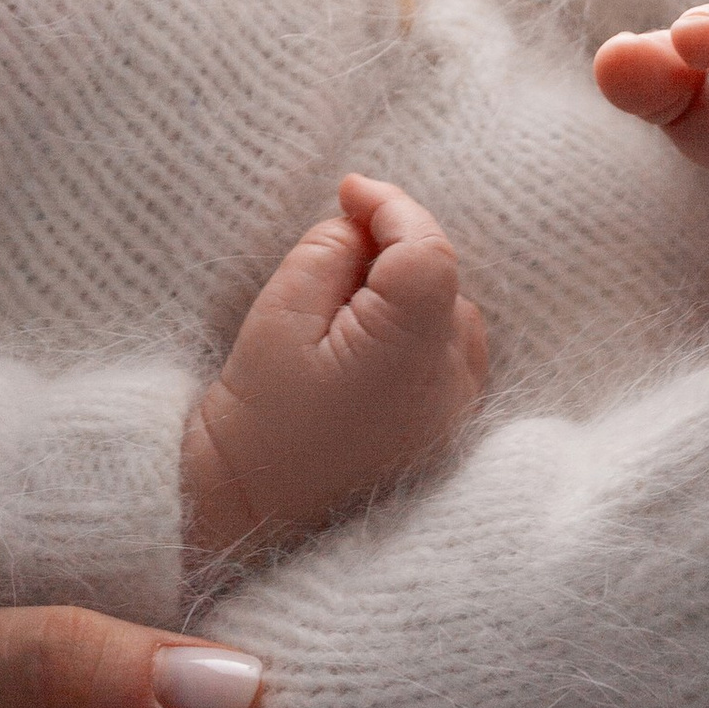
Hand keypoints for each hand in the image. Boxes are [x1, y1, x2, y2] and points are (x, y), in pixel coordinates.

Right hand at [185, 183, 488, 560]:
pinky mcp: (447, 434)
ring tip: (345, 304)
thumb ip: (328, 251)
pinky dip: (420, 331)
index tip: (347, 191)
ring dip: (409, 291)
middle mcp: (448, 390)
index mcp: (407, 358)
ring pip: (451, 315)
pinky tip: (369, 340)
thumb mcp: (279, 315)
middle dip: (394, 250)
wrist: (253, 515)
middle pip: (443, 280)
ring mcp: (455, 417)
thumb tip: (362, 224)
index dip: (392, 207)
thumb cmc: (258, 419)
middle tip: (333, 253)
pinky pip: (450, 355)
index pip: (430, 251)